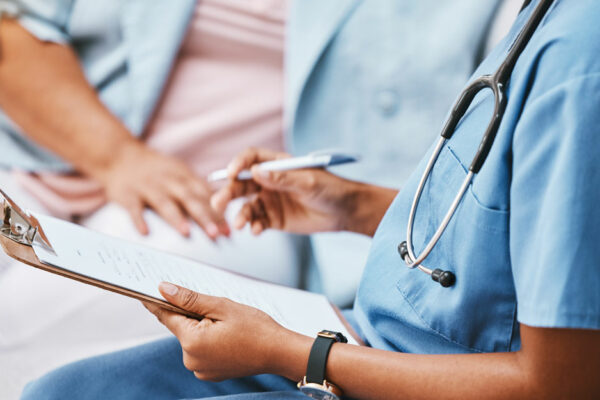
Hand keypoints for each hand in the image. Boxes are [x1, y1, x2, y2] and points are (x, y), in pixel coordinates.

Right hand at [96, 143, 228, 237]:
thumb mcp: (179, 172)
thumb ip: (197, 189)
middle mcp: (168, 180)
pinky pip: (133, 207)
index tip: (229, 229)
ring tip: (186, 232)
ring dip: (175, 217)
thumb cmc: (155, 170)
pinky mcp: (127, 193)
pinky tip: (145, 232)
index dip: (218, 211)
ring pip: (164, 202)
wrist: (119, 155)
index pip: (205, 195)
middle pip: (189, 199)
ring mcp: (147, 186)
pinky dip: (139, 219)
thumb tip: (222, 208)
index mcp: (183, 175)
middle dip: (204, 216)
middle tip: (216, 233)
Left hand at [144, 282, 309, 381]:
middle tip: (216, 308)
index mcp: (192, 342)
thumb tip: (163, 289)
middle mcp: (191, 360)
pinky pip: (202, 349)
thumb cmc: (256, 328)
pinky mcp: (209, 372)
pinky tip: (228, 334)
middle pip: (182, 327)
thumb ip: (190, 299)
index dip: (157, 301)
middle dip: (193, 313)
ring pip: (192, 337)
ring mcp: (200, 369)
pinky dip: (209, 339)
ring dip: (203, 326)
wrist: (279, 352)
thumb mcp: (222, 306)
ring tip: (228, 324)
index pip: (167, 316)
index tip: (144, 291)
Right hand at [210, 148, 363, 234]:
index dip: (238, 164)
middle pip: (241, 184)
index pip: (251, 159)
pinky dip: (254, 226)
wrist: (344, 212)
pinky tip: (256, 231)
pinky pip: (258, 222)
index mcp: (276, 164)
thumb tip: (256, 172)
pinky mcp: (274, 219)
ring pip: (246, 206)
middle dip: (228, 193)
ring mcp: (270, 200)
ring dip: (239, 214)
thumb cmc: (330, 189)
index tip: (230, 174)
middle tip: (218, 203)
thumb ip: (282, 178)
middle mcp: (269, 181)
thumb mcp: (308, 181)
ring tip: (238, 225)